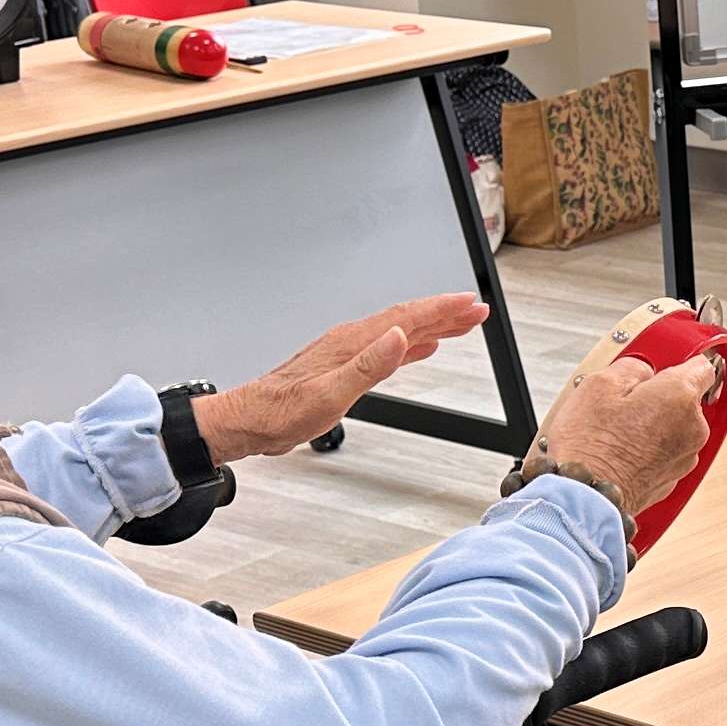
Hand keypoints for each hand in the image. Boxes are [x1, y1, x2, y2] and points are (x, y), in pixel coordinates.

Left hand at [203, 295, 493, 459]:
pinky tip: (418, 348)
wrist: (249, 422)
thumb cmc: (281, 412)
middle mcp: (351, 341)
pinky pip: (386, 348)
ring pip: (399, 332)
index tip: (470, 304)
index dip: (442, 310)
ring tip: (459, 325)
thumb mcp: (329, 394)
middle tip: (477, 312)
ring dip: (431, 326)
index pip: (406, 318)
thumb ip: (367, 366)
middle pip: (407, 319)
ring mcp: (347, 352)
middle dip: (445, 313)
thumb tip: (399, 337)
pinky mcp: (343, 366)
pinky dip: (409, 345)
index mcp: (352, 343)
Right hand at [537, 348, 724, 523]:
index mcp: (680, 397)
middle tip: (623, 404)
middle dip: (658, 398)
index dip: (682, 363)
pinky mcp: (671, 481)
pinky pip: (663, 454)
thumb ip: (632, 366)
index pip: (702, 367)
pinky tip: (620, 452)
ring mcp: (684, 458)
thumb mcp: (599, 384)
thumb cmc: (591, 446)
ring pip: (673, 429)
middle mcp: (692, 429)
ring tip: (616, 432)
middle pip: (684, 401)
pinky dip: (647, 451)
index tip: (670, 365)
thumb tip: (643, 370)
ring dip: (652, 426)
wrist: (585, 497)